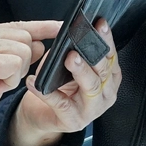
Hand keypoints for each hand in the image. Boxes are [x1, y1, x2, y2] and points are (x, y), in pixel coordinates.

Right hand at [0, 20, 56, 131]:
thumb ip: (14, 54)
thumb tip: (39, 44)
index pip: (16, 25)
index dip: (40, 27)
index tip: (59, 26)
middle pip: (24, 38)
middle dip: (23, 62)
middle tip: (1, 78)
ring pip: (22, 51)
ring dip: (15, 74)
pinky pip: (14, 65)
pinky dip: (10, 80)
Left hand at [9, 18, 120, 145]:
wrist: (41, 115)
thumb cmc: (58, 87)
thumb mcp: (66, 65)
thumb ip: (70, 50)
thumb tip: (68, 33)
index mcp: (108, 78)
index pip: (111, 56)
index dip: (106, 39)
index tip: (99, 24)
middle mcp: (105, 94)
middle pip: (104, 71)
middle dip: (94, 54)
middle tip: (83, 41)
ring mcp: (92, 110)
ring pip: (91, 87)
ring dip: (80, 70)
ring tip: (68, 59)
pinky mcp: (73, 121)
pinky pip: (62, 104)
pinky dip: (47, 93)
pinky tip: (34, 82)